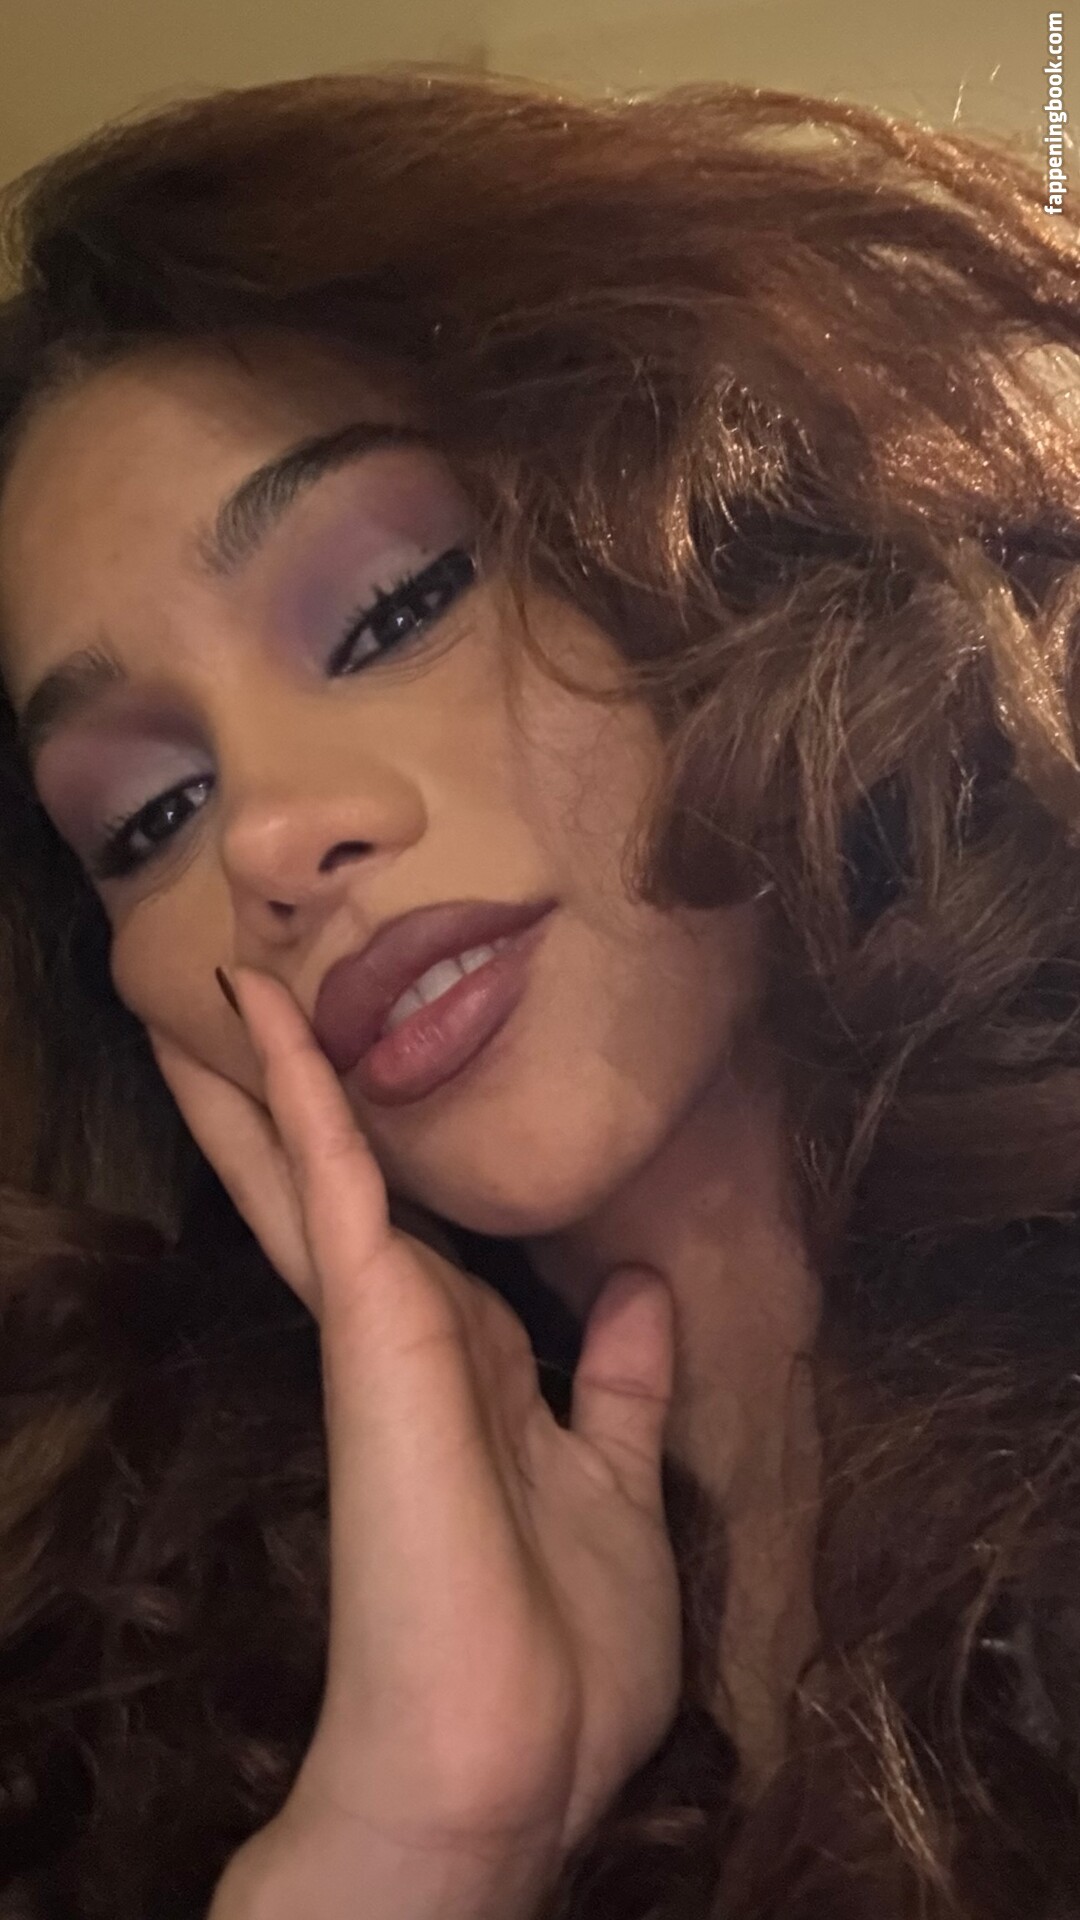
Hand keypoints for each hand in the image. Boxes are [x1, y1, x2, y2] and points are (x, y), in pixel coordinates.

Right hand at [149, 968, 681, 1895]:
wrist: (502, 1764)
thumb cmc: (563, 1654)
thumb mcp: (619, 1489)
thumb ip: (618, 1388)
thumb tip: (636, 1294)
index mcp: (471, 1373)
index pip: (414, 1237)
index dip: (385, 1168)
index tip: (355, 1090)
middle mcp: (417, 1338)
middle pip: (342, 1194)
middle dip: (292, 1109)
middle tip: (240, 1012)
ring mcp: (384, 1331)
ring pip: (319, 1172)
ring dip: (276, 1079)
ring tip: (228, 994)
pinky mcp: (374, 1328)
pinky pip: (336, 1185)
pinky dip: (304, 1097)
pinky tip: (267, 1019)